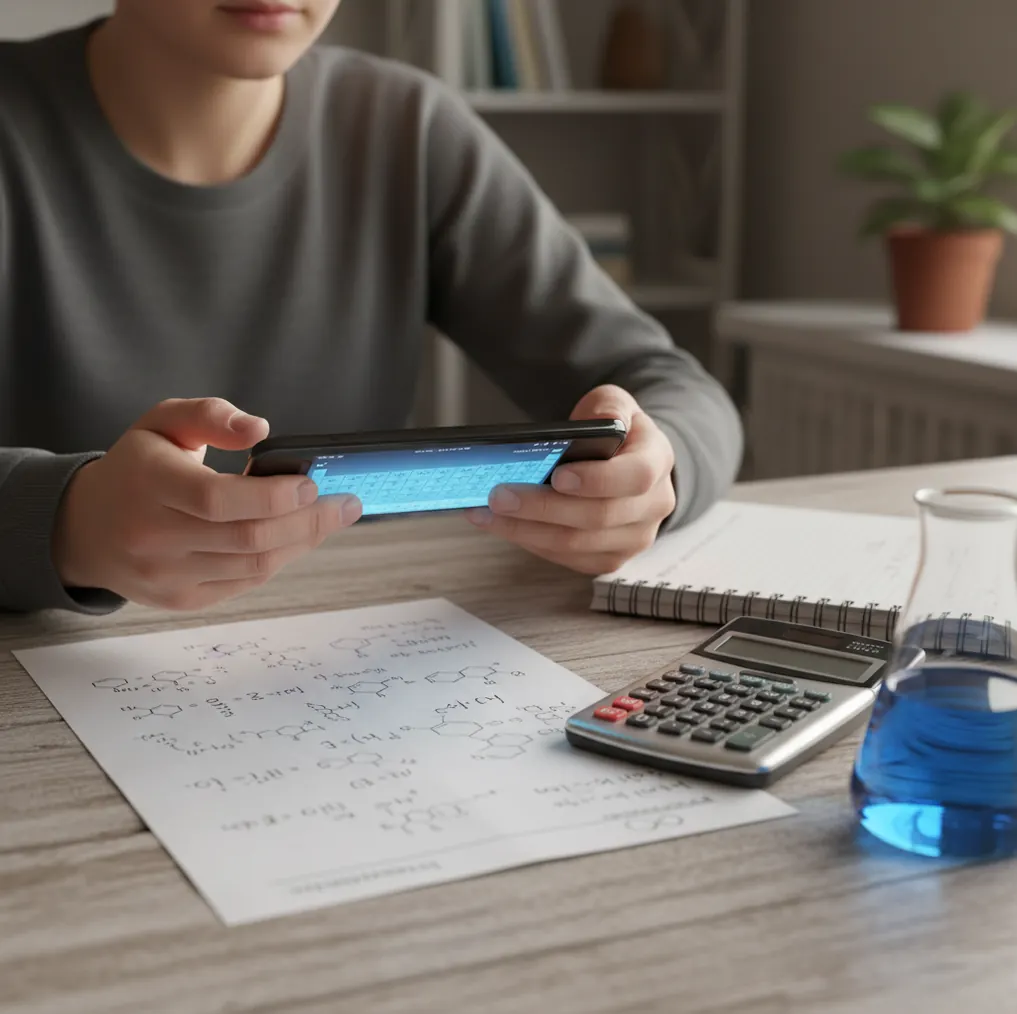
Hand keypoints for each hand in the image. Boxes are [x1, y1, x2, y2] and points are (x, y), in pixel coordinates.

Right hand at [52, 398, 361, 609]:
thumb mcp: (162, 422)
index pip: (217, 499)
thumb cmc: (136, 468)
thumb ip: (211, 415)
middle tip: (345, 504)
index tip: (311, 483)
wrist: (86, 529)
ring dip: (303, 542)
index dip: (273, 495)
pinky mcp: (182, 600)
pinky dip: (280, 560)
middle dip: (308, 522)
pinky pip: (246, 583)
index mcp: (149, 484)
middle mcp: (154, 536)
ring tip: (331, 519)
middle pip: (247, 538)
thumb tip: (260, 429)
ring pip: (254, 566)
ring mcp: (167, 575)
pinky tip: (299, 538)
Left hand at [466, 385, 675, 573]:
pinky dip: (530, 543)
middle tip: (497, 496)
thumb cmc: (616, 432)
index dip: (596, 481)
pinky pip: (568, 558)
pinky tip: (501, 526)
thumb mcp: (614, 404)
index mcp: (658, 461)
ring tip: (486, 513)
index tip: (556, 476)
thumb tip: (594, 426)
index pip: (635, 477)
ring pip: (578, 544)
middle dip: (543, 508)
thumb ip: (607, 408)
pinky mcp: (610, 558)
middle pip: (598, 516)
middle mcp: (654, 506)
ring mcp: (635, 538)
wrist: (628, 463)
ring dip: (526, 531)